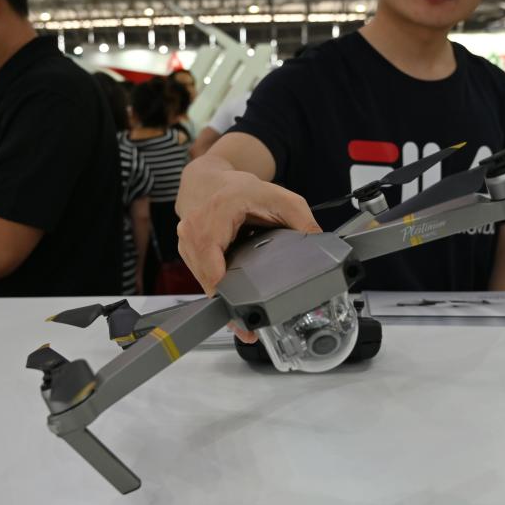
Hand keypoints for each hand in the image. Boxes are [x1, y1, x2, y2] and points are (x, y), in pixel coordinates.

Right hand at [177, 170, 320, 342]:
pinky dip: (216, 285)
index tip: (239, 311)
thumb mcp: (280, 197)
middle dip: (227, 303)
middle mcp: (194, 227)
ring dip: (221, 296)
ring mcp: (186, 241)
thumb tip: (319, 244)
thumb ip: (302, 220)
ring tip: (242, 314)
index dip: (224, 289)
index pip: (213, 259)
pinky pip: (200, 275)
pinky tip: (231, 292)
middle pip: (207, 276)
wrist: (209, 180)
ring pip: (202, 280)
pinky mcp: (186, 251)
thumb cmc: (238, 188)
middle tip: (246, 325)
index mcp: (217, 212)